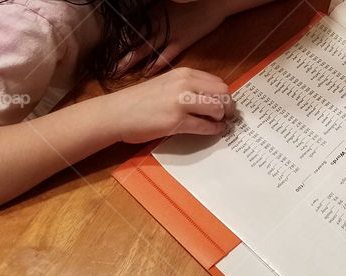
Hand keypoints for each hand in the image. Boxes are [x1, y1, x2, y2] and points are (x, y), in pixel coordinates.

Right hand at [101, 67, 235, 142]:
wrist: (116, 113)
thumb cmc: (139, 100)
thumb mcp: (166, 84)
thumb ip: (187, 86)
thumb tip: (209, 97)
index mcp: (184, 74)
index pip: (217, 82)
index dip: (224, 95)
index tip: (225, 104)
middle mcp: (185, 84)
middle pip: (223, 93)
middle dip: (229, 106)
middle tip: (228, 115)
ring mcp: (182, 102)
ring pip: (217, 108)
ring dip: (222, 118)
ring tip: (219, 123)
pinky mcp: (177, 121)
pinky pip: (205, 126)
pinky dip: (214, 130)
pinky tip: (214, 131)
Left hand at [117, 1, 234, 75]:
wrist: (212, 1)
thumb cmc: (192, 1)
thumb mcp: (168, 5)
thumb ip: (156, 14)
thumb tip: (147, 22)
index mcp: (152, 15)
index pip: (130, 31)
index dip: (120, 43)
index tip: (109, 53)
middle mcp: (156, 25)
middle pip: (133, 43)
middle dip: (120, 57)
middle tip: (109, 68)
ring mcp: (168, 34)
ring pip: (144, 50)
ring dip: (131, 62)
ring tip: (119, 72)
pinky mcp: (181, 41)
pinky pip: (165, 55)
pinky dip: (155, 65)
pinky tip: (146, 73)